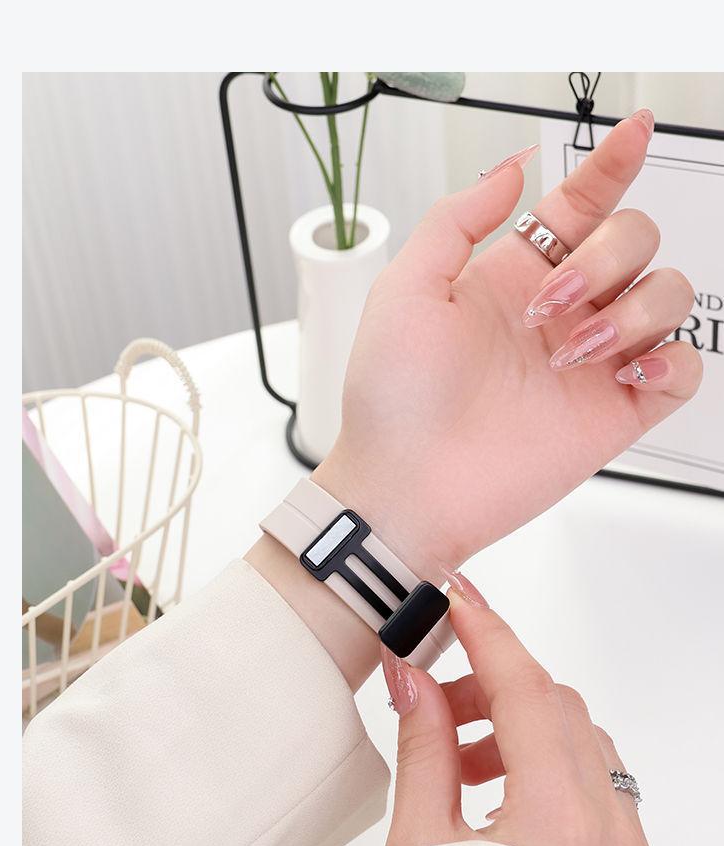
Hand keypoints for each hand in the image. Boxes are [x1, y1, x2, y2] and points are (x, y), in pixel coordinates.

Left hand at [315, 110, 699, 580]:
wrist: (406, 484)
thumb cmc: (392, 397)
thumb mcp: (406, 289)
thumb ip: (458, 219)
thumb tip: (512, 169)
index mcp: (512, 276)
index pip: (581, 206)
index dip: (611, 165)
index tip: (636, 130)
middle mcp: (561, 312)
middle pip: (635, 239)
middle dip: (606, 256)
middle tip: (546, 306)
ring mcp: (592, 362)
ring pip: (669, 294)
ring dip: (634, 308)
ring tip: (572, 352)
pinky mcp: (614, 413)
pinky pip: (683, 369)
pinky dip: (672, 359)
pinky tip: (626, 371)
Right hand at [382, 583, 666, 845]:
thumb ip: (424, 752)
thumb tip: (411, 680)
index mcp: (560, 823)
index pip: (526, 689)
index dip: (487, 631)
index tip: (456, 596)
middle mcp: (614, 837)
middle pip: (561, 712)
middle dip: (495, 687)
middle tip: (433, 697)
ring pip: (587, 750)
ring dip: (524, 731)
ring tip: (460, 763)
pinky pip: (602, 795)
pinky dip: (553, 773)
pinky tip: (502, 801)